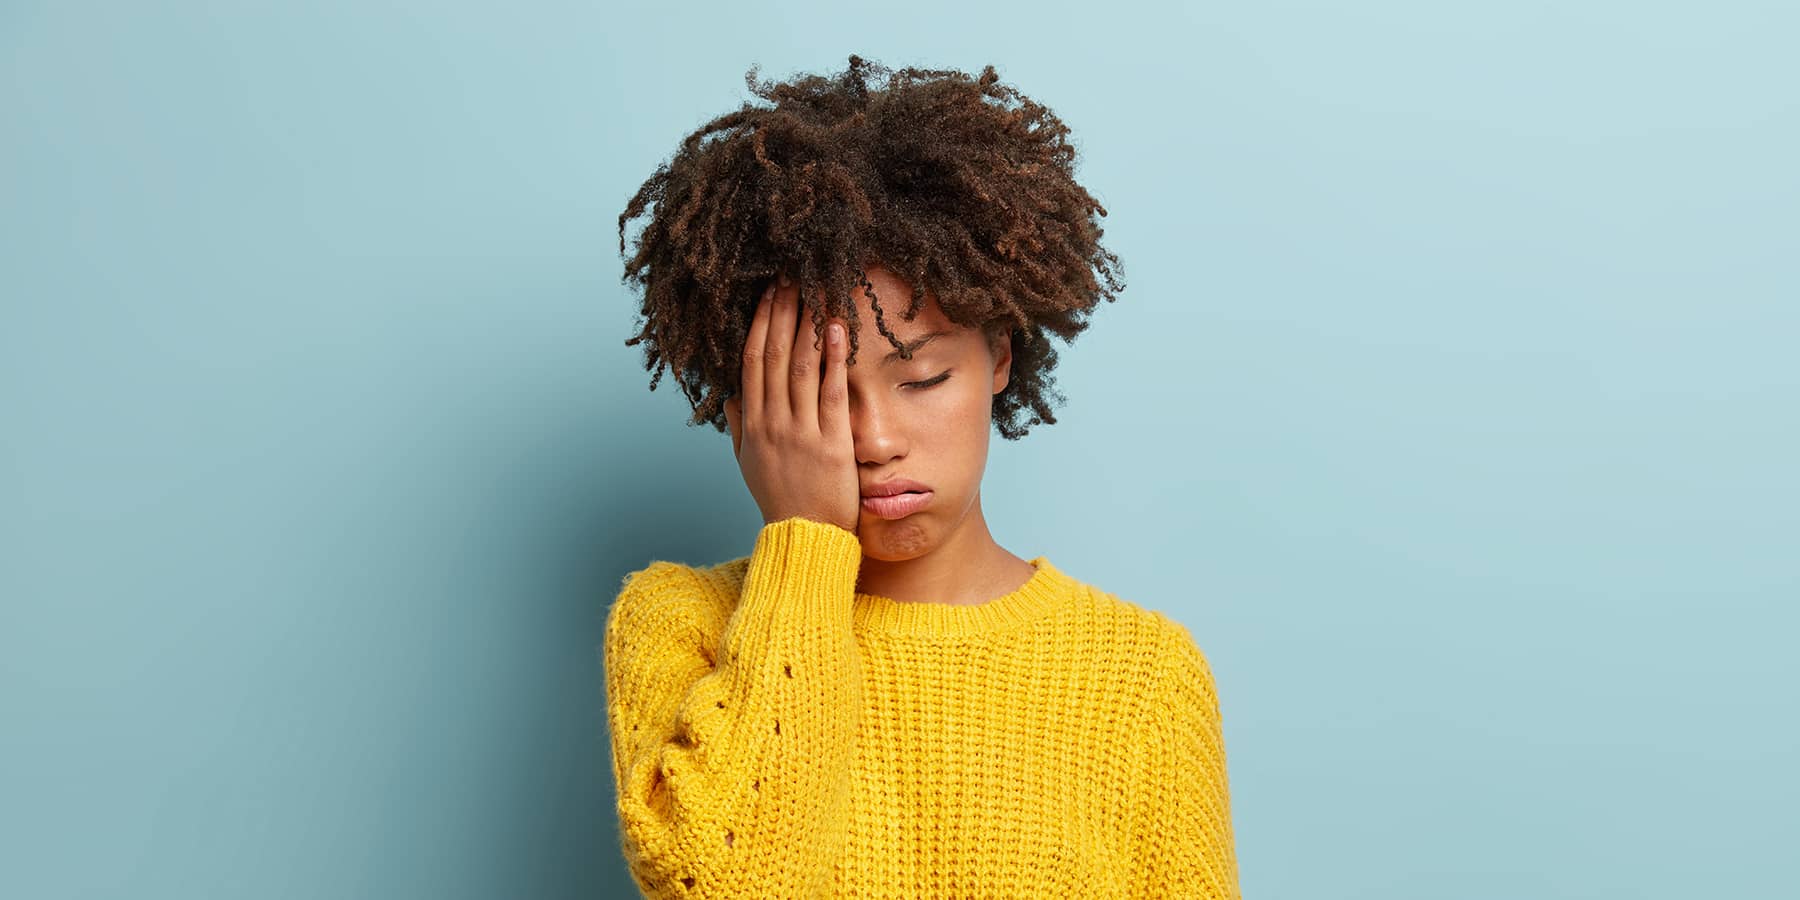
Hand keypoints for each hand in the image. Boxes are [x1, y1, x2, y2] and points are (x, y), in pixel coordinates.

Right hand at [722, 274, 859, 533]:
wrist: (804, 539)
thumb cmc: (780, 500)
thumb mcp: (748, 463)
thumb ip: (739, 425)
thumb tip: (730, 394)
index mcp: (752, 423)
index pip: (751, 361)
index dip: (759, 324)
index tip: (767, 294)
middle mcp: (772, 422)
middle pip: (772, 355)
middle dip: (781, 313)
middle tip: (790, 277)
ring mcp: (800, 431)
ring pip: (799, 367)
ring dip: (806, 325)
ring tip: (813, 291)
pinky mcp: (831, 443)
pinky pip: (831, 392)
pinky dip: (833, 358)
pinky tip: (838, 330)